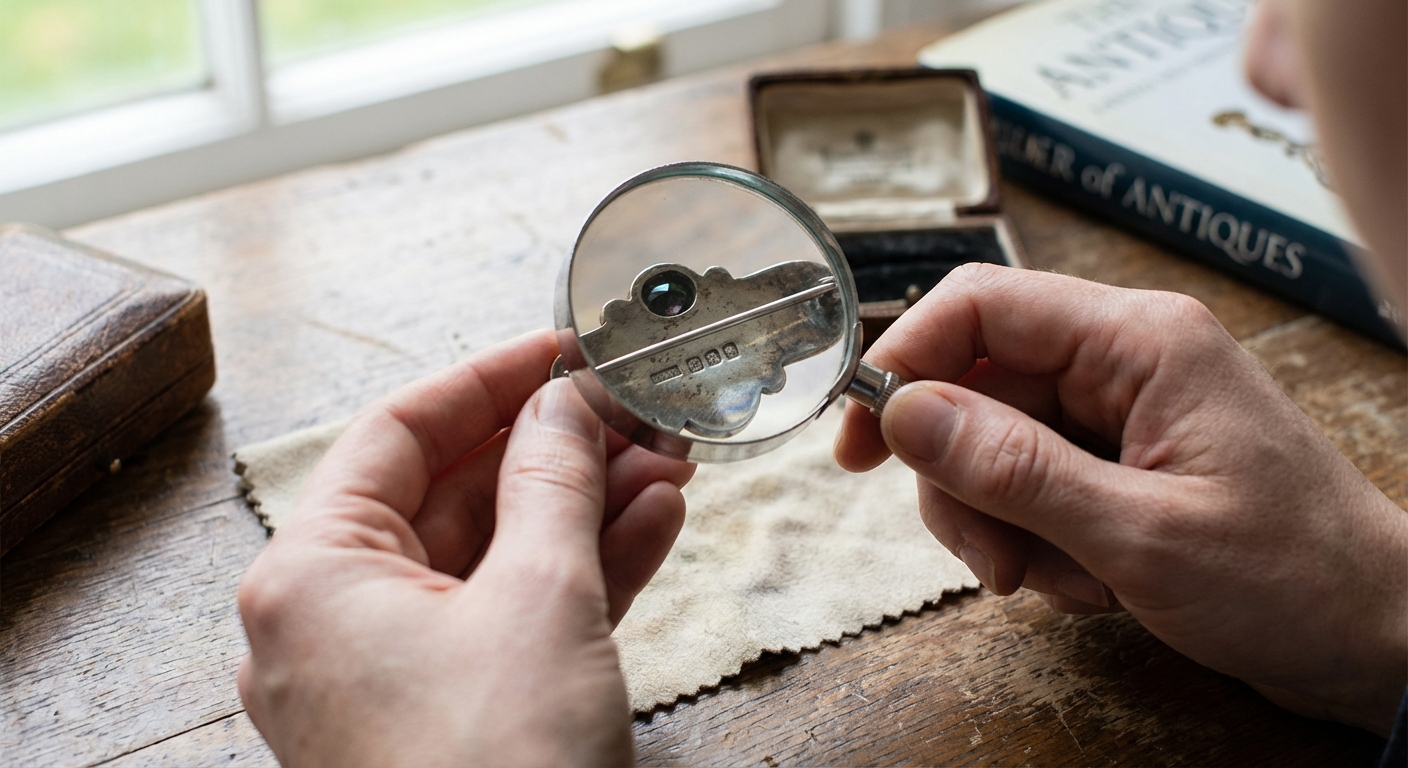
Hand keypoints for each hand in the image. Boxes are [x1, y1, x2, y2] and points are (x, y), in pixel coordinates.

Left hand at [237, 330, 693, 766]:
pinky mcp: (445, 716)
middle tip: (634, 412)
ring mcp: (388, 675)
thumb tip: (567, 402)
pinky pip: (509, 619)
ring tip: (666, 463)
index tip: (563, 348)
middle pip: (453, 493)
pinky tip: (651, 525)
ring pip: (493, 557)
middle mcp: (333, 621)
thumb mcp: (540, 598)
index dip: (491, 379)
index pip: (400, 431)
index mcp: (311, 576)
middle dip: (557, 450)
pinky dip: (579, 574)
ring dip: (583, 508)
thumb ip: (554, 482)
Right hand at [835, 264, 1407, 734]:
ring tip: (1058, 583)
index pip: (982, 307)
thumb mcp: (1139, 535)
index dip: (905, 360)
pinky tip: (1089, 585)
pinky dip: (1035, 542)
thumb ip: (1014, 470)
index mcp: (1139, 341)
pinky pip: (1030, 486)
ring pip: (993, 445)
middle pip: (976, 387)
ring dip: (1000, 524)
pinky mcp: (1119, 462)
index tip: (860, 440)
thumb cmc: (1292, 579)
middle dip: (963, 481)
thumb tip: (904, 413)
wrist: (1377, 640)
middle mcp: (1124, 361)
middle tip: (988, 559)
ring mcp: (1121, 413)